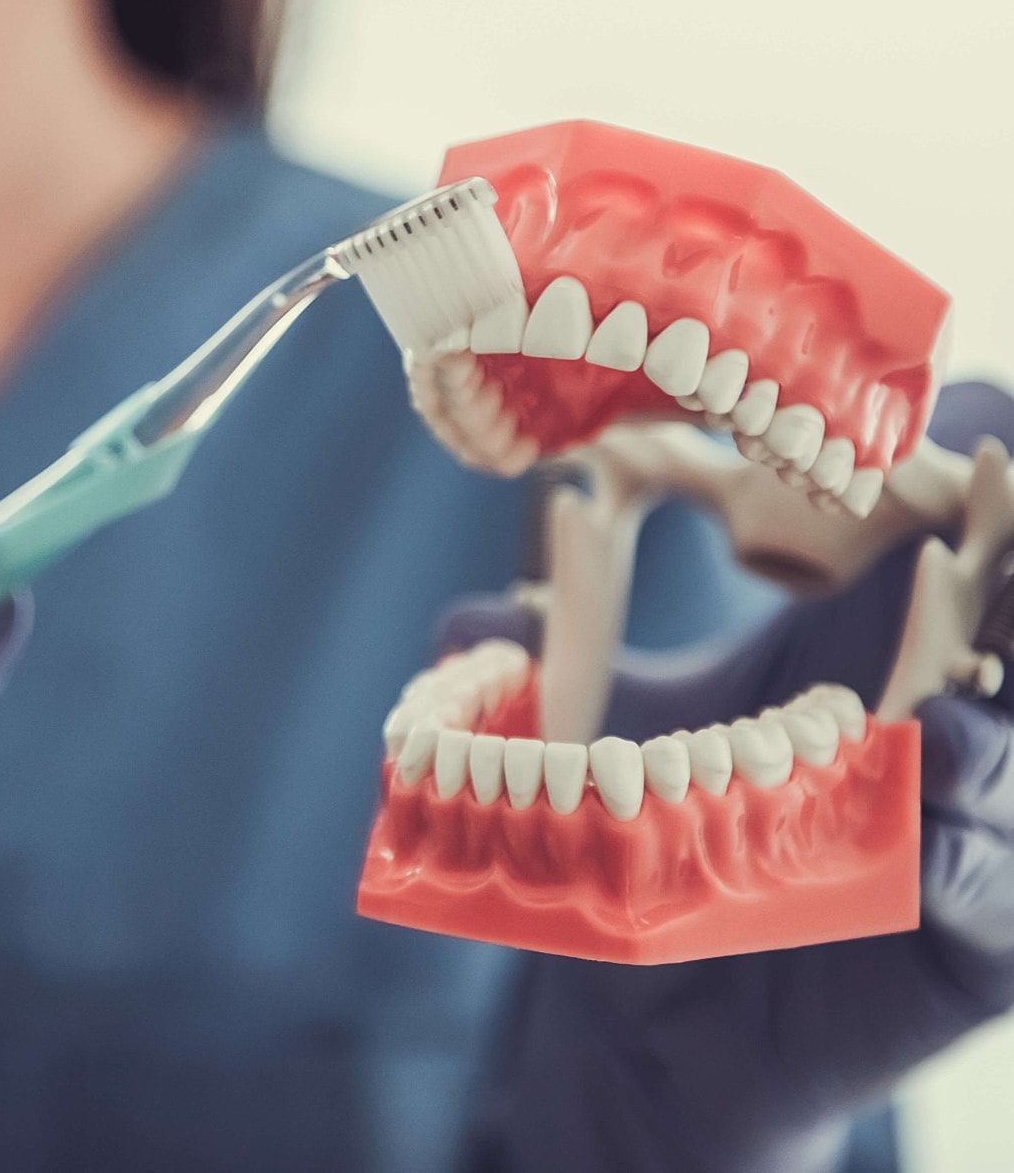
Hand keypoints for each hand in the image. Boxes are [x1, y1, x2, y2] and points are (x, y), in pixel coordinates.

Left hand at [443, 383, 1013, 1171]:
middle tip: (974, 480)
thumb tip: (466, 623)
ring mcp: (954, 828)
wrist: (647, 1009)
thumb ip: (532, 663)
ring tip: (939, 648)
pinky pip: (994, 883)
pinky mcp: (963, 939)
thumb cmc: (642, 840)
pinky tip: (930, 765)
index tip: (910, 417)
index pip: (946, 522)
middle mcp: (926, 716)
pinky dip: (972, 831)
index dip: (950, 460)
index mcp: (857, 642)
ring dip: (996, 686)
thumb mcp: (592, 731)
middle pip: (1012, 610)